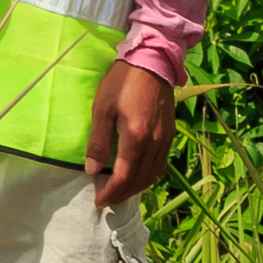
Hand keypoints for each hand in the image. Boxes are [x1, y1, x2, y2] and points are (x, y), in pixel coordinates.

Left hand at [85, 59, 176, 208]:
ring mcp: (165, 139)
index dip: (110, 193)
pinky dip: (148, 176)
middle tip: (106, 200)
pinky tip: (137, 175)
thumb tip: (92, 170)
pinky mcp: (170, 134)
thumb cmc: (122, 81)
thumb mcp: (102, 108)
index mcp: (136, 137)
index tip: (98, 200)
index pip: (123, 177)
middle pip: (140, 181)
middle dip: (122, 194)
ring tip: (119, 191)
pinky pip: (160, 164)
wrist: (152, 62)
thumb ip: (98, 141)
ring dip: (136, 188)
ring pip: (152, 175)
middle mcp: (155, 143)